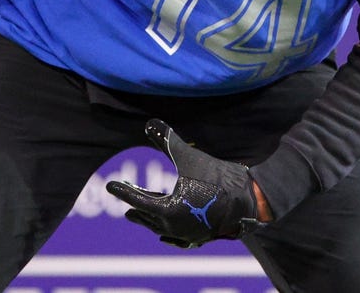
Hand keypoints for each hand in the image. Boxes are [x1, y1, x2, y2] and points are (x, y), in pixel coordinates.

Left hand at [106, 119, 262, 247]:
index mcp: (167, 211)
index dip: (123, 191)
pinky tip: (165, 231)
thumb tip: (149, 123)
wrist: (249, 199)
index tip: (110, 185)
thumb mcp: (189, 156)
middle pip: (147, 217)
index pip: (137, 200)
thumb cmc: (217, 178)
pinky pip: (175, 237)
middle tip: (125, 202)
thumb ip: (167, 140)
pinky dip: (166, 231)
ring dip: (149, 219)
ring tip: (139, 214)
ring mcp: (187, 235)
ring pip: (160, 228)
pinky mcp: (199, 236)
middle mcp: (173, 228)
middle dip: (135, 207)